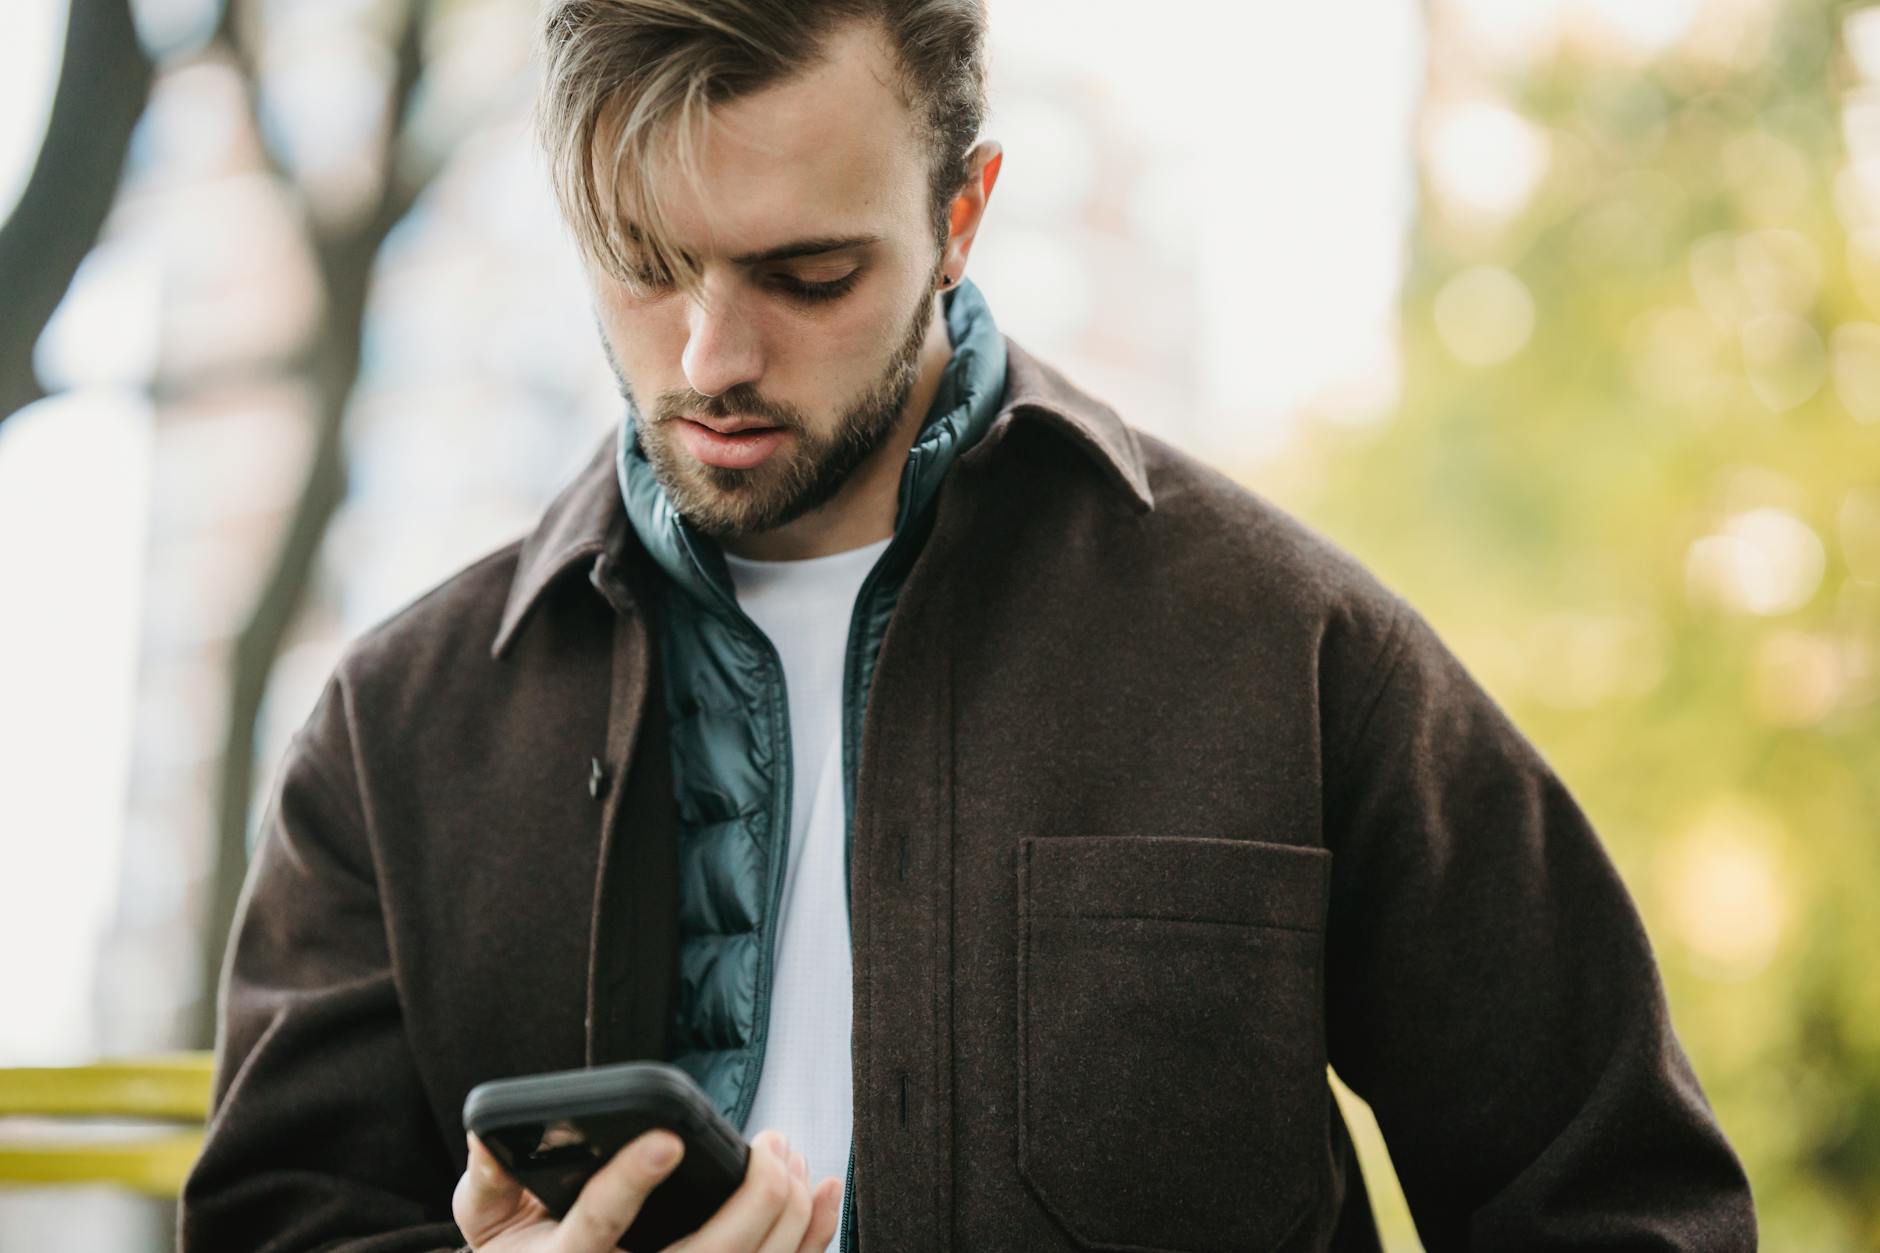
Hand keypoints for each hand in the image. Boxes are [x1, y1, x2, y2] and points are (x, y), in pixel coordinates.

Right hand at [454, 1125, 842, 1251]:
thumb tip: (488, 1134)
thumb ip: (490, 1179)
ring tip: (791, 1155)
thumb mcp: (488, 1219)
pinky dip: (808, 1240)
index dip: (631, 1181)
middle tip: (772, 1145)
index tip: (667, 1139)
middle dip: (753, 1199)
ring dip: (787, 1215)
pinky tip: (824, 1193)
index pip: (600, 1224)